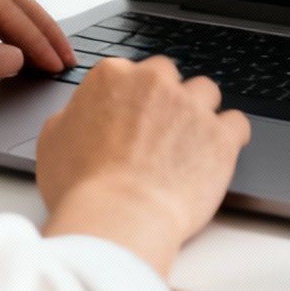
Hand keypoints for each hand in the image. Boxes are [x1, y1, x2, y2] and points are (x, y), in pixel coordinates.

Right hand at [38, 56, 251, 276]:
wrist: (118, 218)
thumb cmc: (81, 187)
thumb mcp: (52, 142)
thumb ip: (71, 115)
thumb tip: (79, 112)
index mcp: (112, 77)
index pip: (129, 72)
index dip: (130, 98)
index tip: (130, 118)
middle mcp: (155, 82)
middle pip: (169, 76)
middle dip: (165, 98)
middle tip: (157, 132)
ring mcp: (191, 106)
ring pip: (205, 92)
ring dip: (199, 112)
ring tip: (189, 142)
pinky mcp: (221, 134)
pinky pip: (237, 123)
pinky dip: (229, 136)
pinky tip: (217, 152)